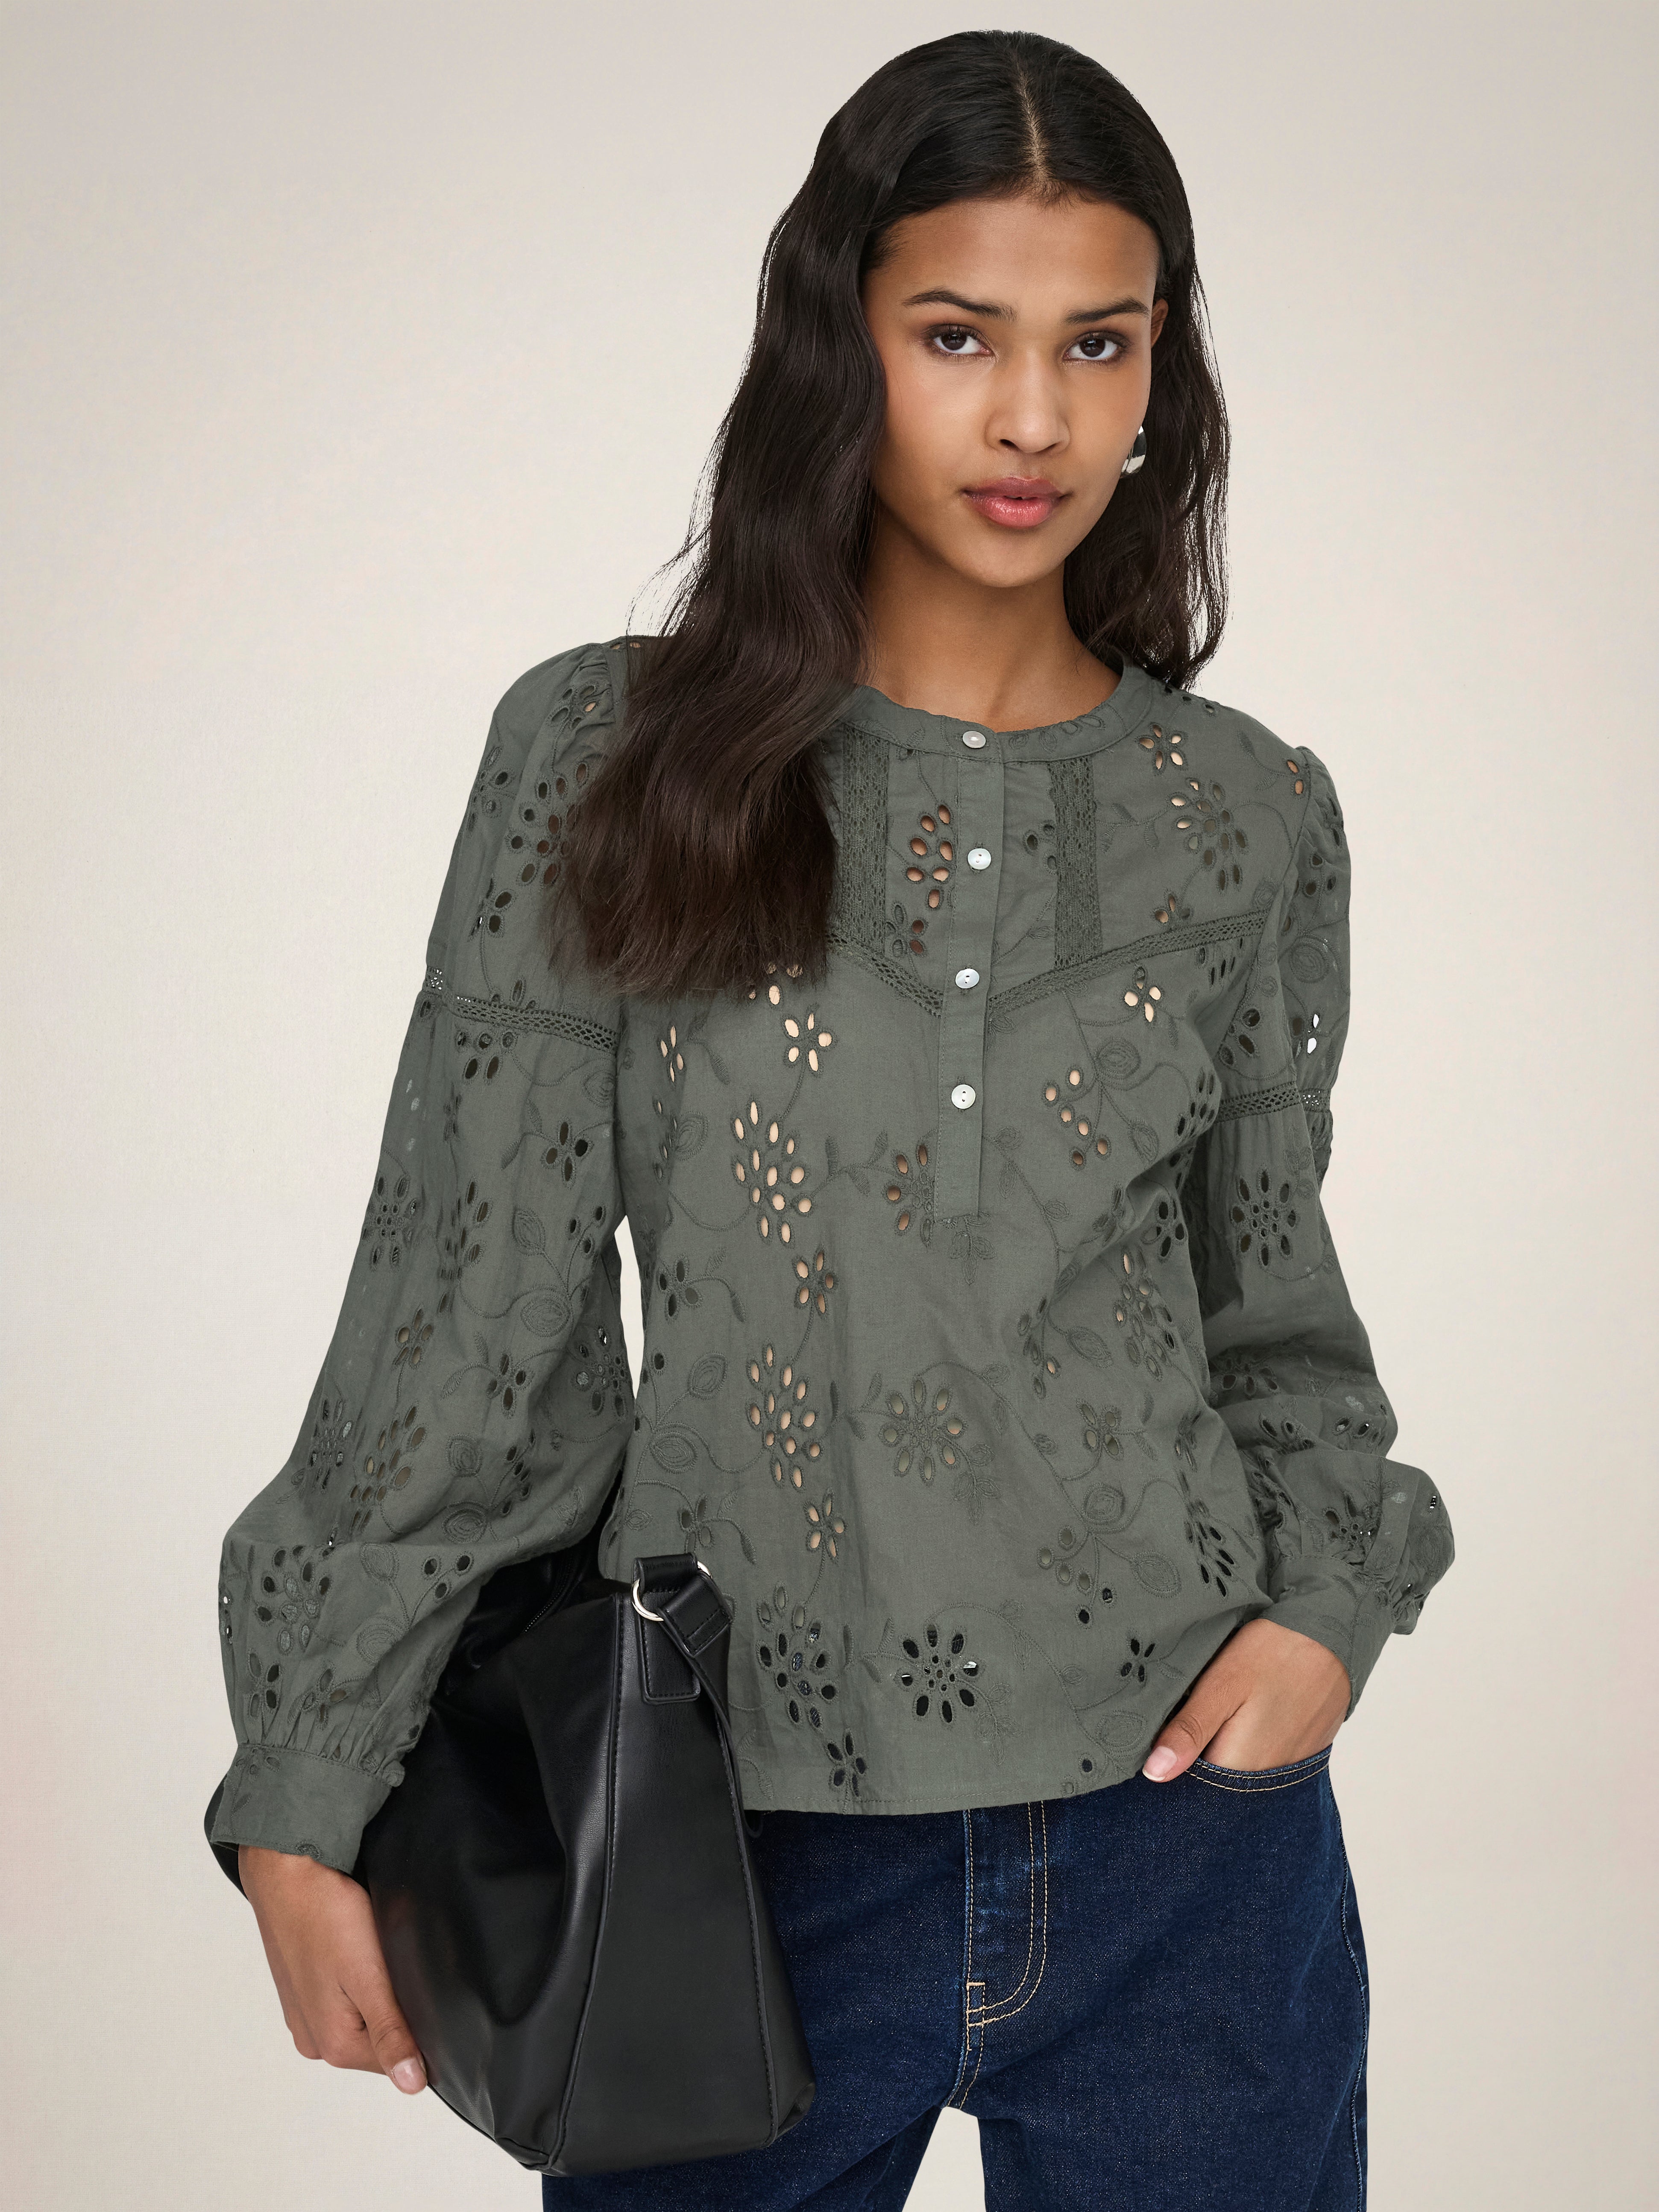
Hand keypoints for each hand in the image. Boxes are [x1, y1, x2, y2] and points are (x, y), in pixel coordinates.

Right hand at [238, 1845, 426, 2093]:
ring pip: (363, 2018)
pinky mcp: (303, 1992)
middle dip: (398, 2011)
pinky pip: (344, 2000)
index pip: (399, 2061)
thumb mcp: (369, 1976)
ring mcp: (305, 2017)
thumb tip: (412, 2085)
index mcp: (334, 2046)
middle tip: (397, 1965)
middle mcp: (315, 2041)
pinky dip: (358, 1982)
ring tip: (375, 1956)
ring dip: (378, 1995)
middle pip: (380, 2042)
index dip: (421, 2030)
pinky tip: (359, 1954)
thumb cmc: (326, 1916)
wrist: (286, 1873)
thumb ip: (390, 2032)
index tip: (421, 1990)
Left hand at [1140, 1618, 1349, 1781]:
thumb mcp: (1221, 1685)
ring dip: (1219, 1749)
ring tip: (1215, 1712)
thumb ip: (1190, 1731)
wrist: (1332, 1636)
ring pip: (1237, 1771)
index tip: (1156, 1738)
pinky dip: (1244, 1742)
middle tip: (1181, 1717)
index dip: (1169, 1764)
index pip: (1191, 1789)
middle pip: (1215, 1783)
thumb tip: (1154, 1774)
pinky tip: (1240, 1716)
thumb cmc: (1274, 1655)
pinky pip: (1261, 1761)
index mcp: (1241, 1767)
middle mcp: (1267, 1779)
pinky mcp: (1298, 1753)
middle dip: (1193, 1758)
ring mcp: (1287, 1768)